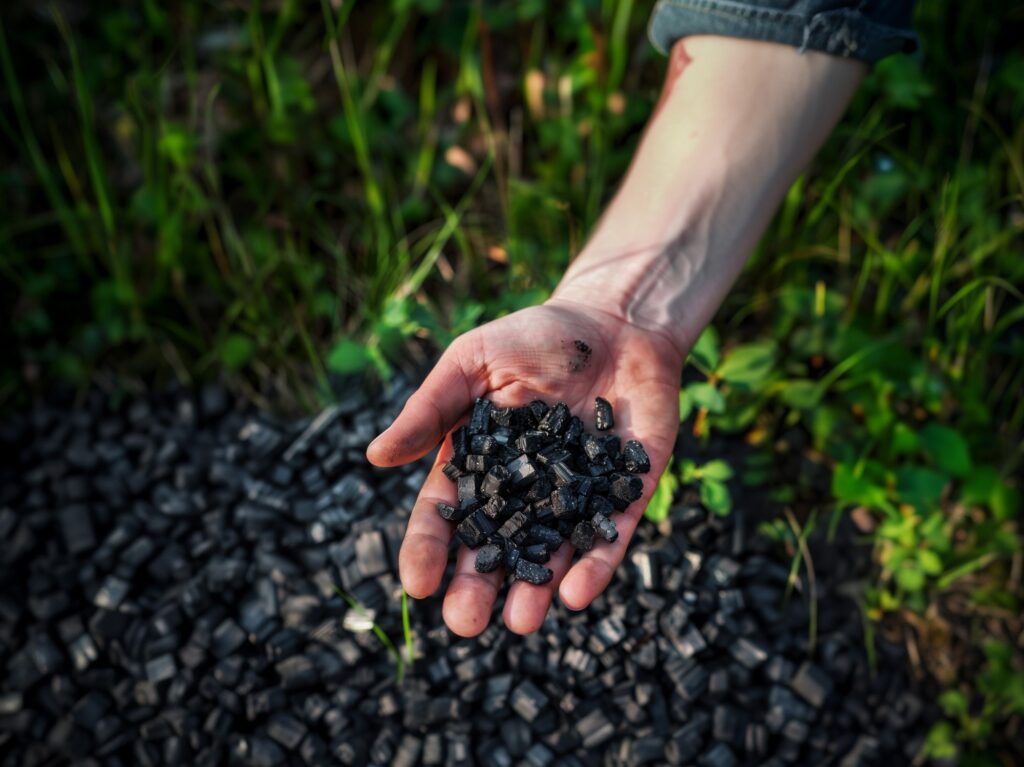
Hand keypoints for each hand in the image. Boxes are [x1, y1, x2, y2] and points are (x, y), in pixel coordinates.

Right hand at [366, 297, 683, 635]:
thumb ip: (432, 410)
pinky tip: (576, 593)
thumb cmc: (534, 336)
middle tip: (465, 622)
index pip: (449, 512)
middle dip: (480, 586)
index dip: (430, 548)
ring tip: (520, 622)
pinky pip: (610, 534)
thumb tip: (376, 457)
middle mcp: (527, 488)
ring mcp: (577, 492)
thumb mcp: (472, 363)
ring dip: (536, 589)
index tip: (417, 583)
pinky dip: (595, 564)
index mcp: (482, 461)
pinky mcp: (626, 489)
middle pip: (498, 545)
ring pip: (553, 551)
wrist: (615, 318)